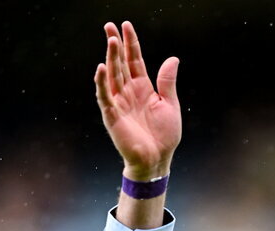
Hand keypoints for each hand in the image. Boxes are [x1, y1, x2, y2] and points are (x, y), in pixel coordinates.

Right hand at [94, 20, 180, 179]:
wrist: (157, 160)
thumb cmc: (164, 136)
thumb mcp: (170, 105)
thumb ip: (167, 82)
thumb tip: (173, 58)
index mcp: (143, 88)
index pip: (134, 60)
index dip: (131, 43)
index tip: (126, 25)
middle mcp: (129, 92)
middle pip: (120, 64)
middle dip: (115, 45)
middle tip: (109, 26)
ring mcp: (119, 103)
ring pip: (112, 76)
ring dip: (110, 58)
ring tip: (111, 40)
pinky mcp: (113, 116)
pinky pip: (105, 97)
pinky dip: (102, 83)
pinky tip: (101, 68)